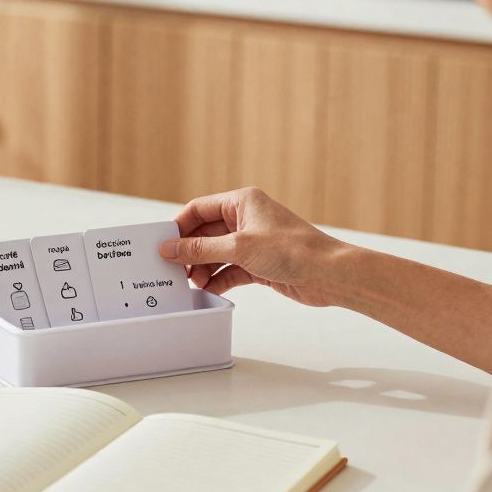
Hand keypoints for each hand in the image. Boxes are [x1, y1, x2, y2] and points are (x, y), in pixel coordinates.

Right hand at [159, 187, 348, 307]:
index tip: (163, 245)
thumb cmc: (292, 250)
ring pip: (216, 254)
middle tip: (173, 270)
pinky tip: (210, 290)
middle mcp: (246, 219)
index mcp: (242, 202)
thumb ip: (200, 250)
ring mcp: (252, 242)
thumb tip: (169, 249)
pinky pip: (229, 270)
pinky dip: (219, 279)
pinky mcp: (259, 264)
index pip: (199, 209)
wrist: (329, 274)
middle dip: (190, 252)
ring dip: (203, 269)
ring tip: (193, 283)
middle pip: (205, 233)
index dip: (179, 227)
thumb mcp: (238, 247)